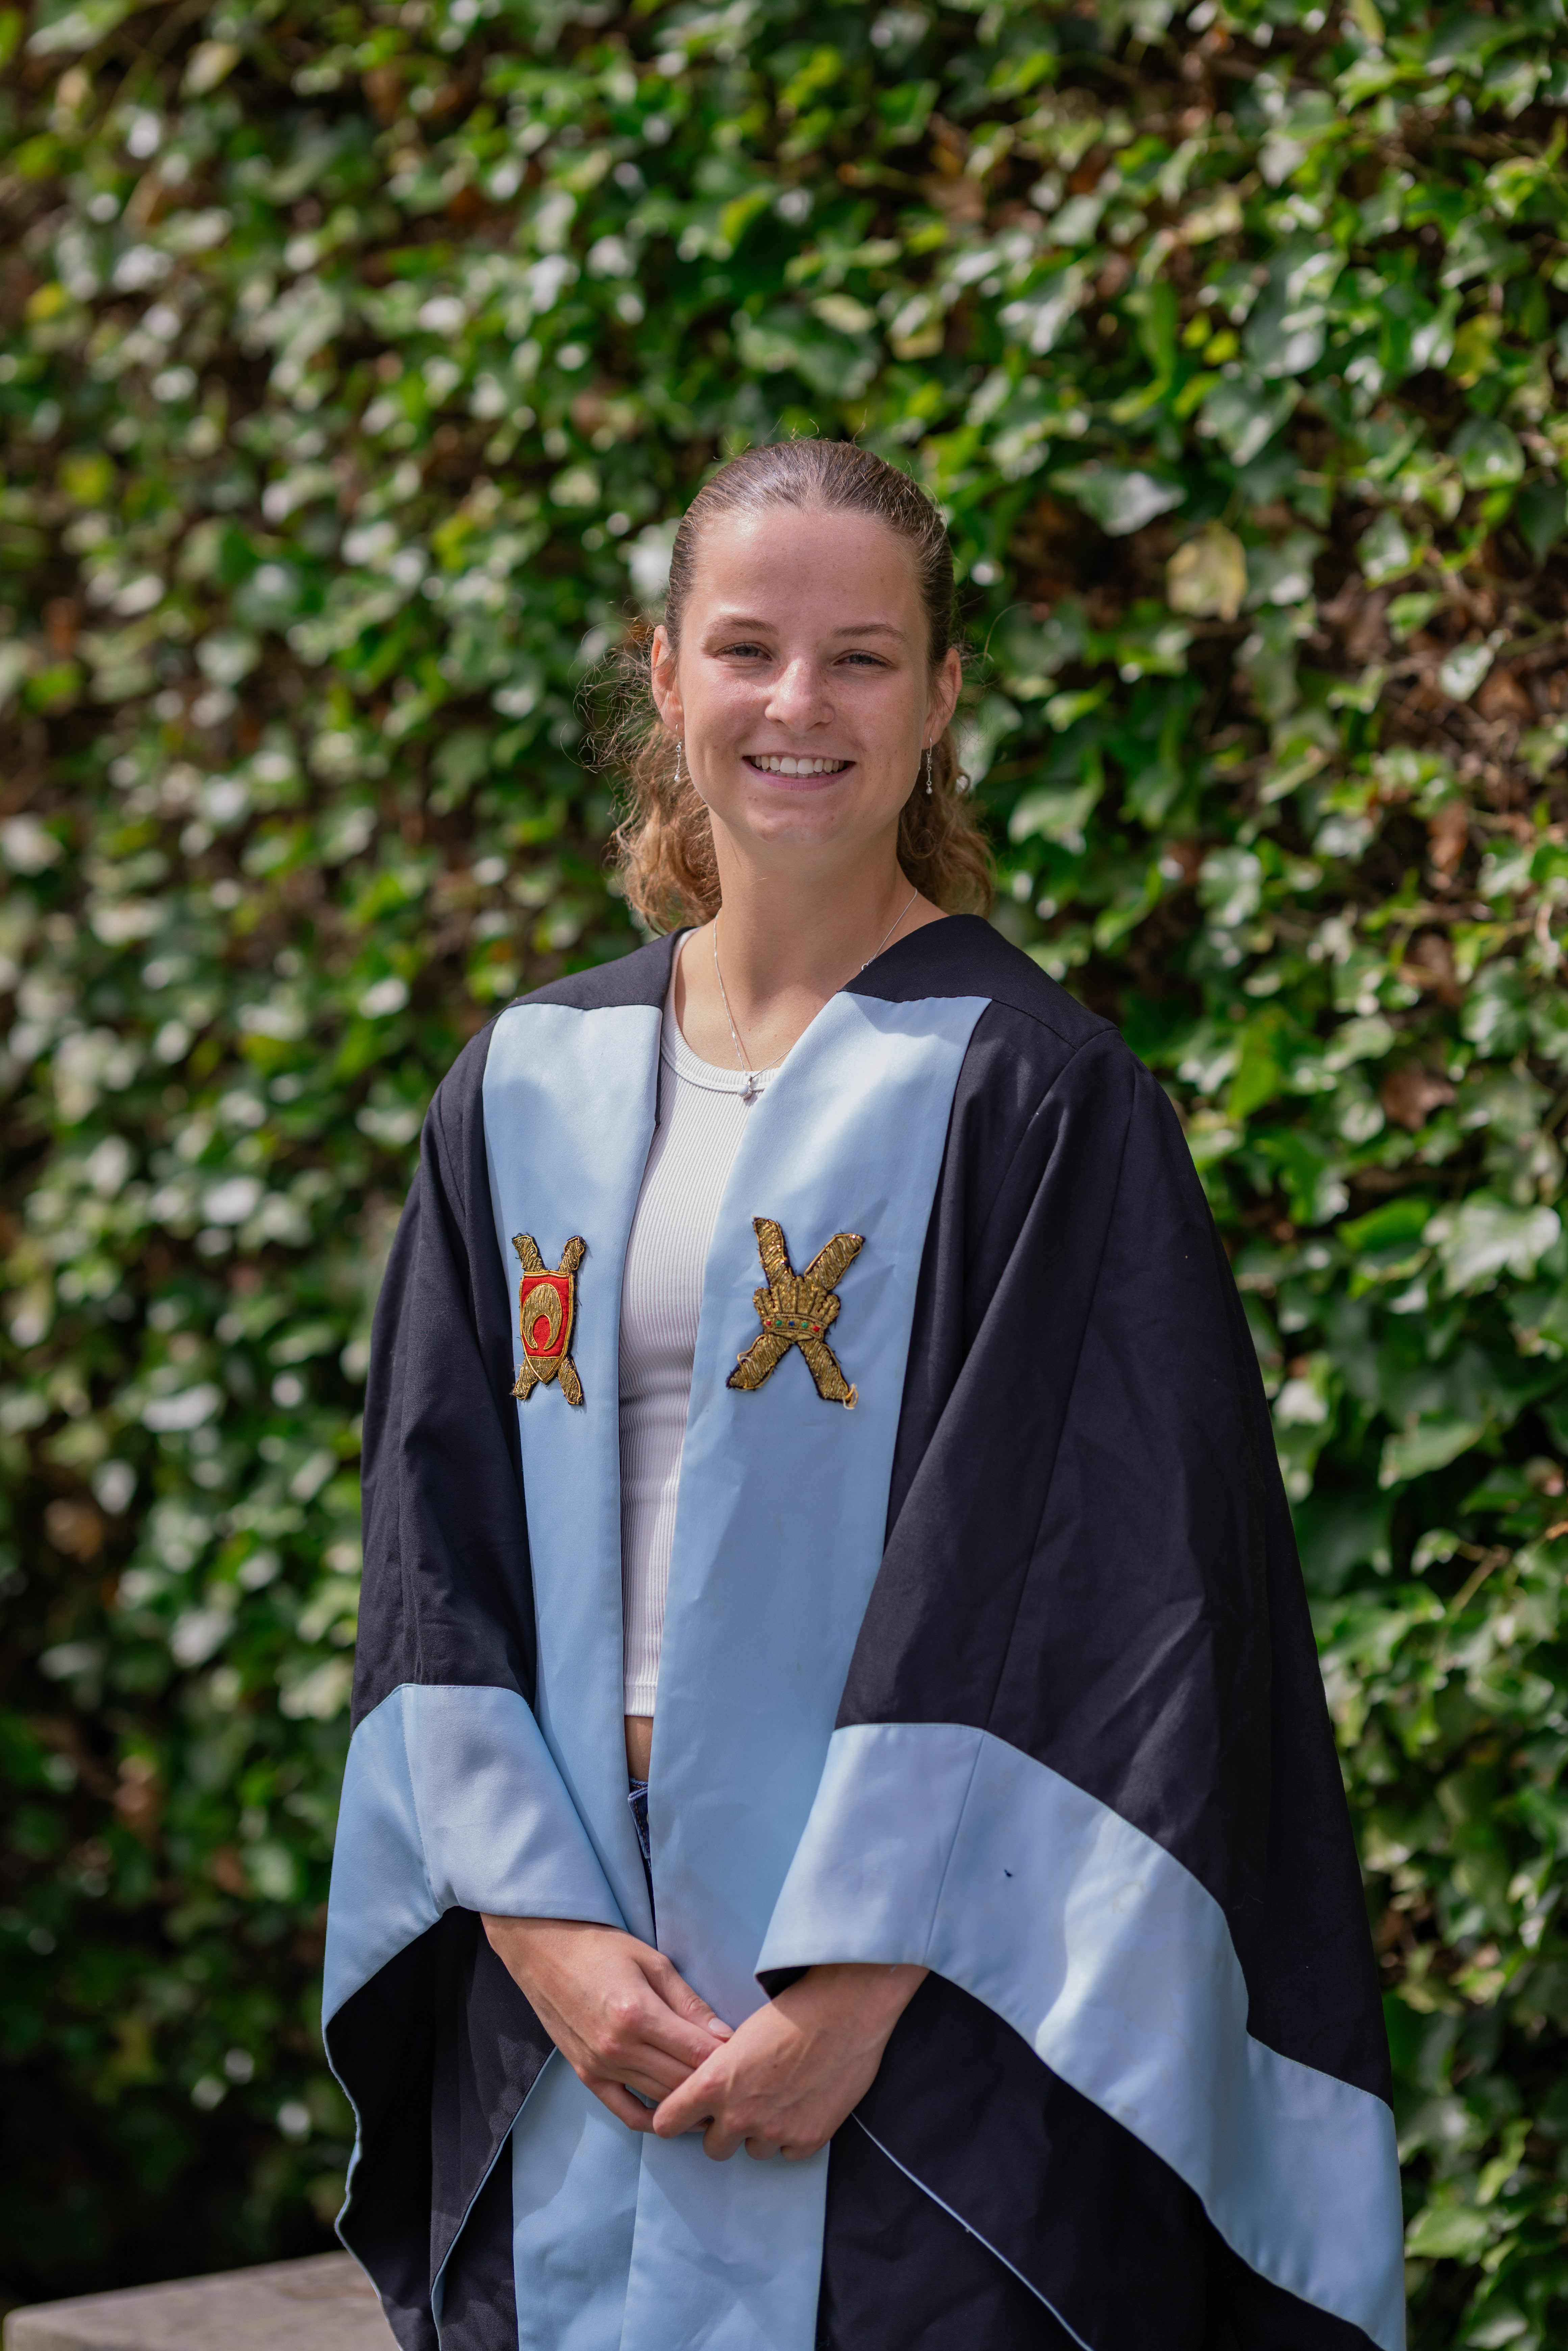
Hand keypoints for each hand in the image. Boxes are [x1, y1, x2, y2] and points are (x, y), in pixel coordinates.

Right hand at [482, 1915, 732, 2133]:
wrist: (545, 1950)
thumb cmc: (601, 1948)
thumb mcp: (652, 1962)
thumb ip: (688, 2002)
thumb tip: (723, 2035)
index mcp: (638, 2014)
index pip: (697, 2052)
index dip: (728, 2059)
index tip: (750, 2058)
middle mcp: (618, 2048)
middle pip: (682, 2080)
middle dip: (714, 2084)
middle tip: (740, 2083)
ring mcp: (600, 2067)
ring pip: (660, 2099)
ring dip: (691, 2102)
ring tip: (718, 2099)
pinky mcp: (587, 2076)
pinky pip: (627, 2112)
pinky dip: (654, 2121)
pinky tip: (676, 2116)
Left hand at [651, 1962, 926, 2162]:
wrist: (845, 2011)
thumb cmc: (790, 2012)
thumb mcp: (739, 2038)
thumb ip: (718, 2074)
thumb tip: (707, 2095)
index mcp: (713, 2084)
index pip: (666, 2124)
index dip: (673, 2118)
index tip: (683, 2113)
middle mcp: (738, 2115)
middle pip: (713, 2148)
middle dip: (724, 2130)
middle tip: (742, 2104)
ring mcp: (774, 2131)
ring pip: (753, 2150)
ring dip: (761, 2132)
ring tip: (780, 2097)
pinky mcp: (807, 2140)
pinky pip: (787, 2152)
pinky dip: (793, 2134)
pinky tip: (803, 2103)